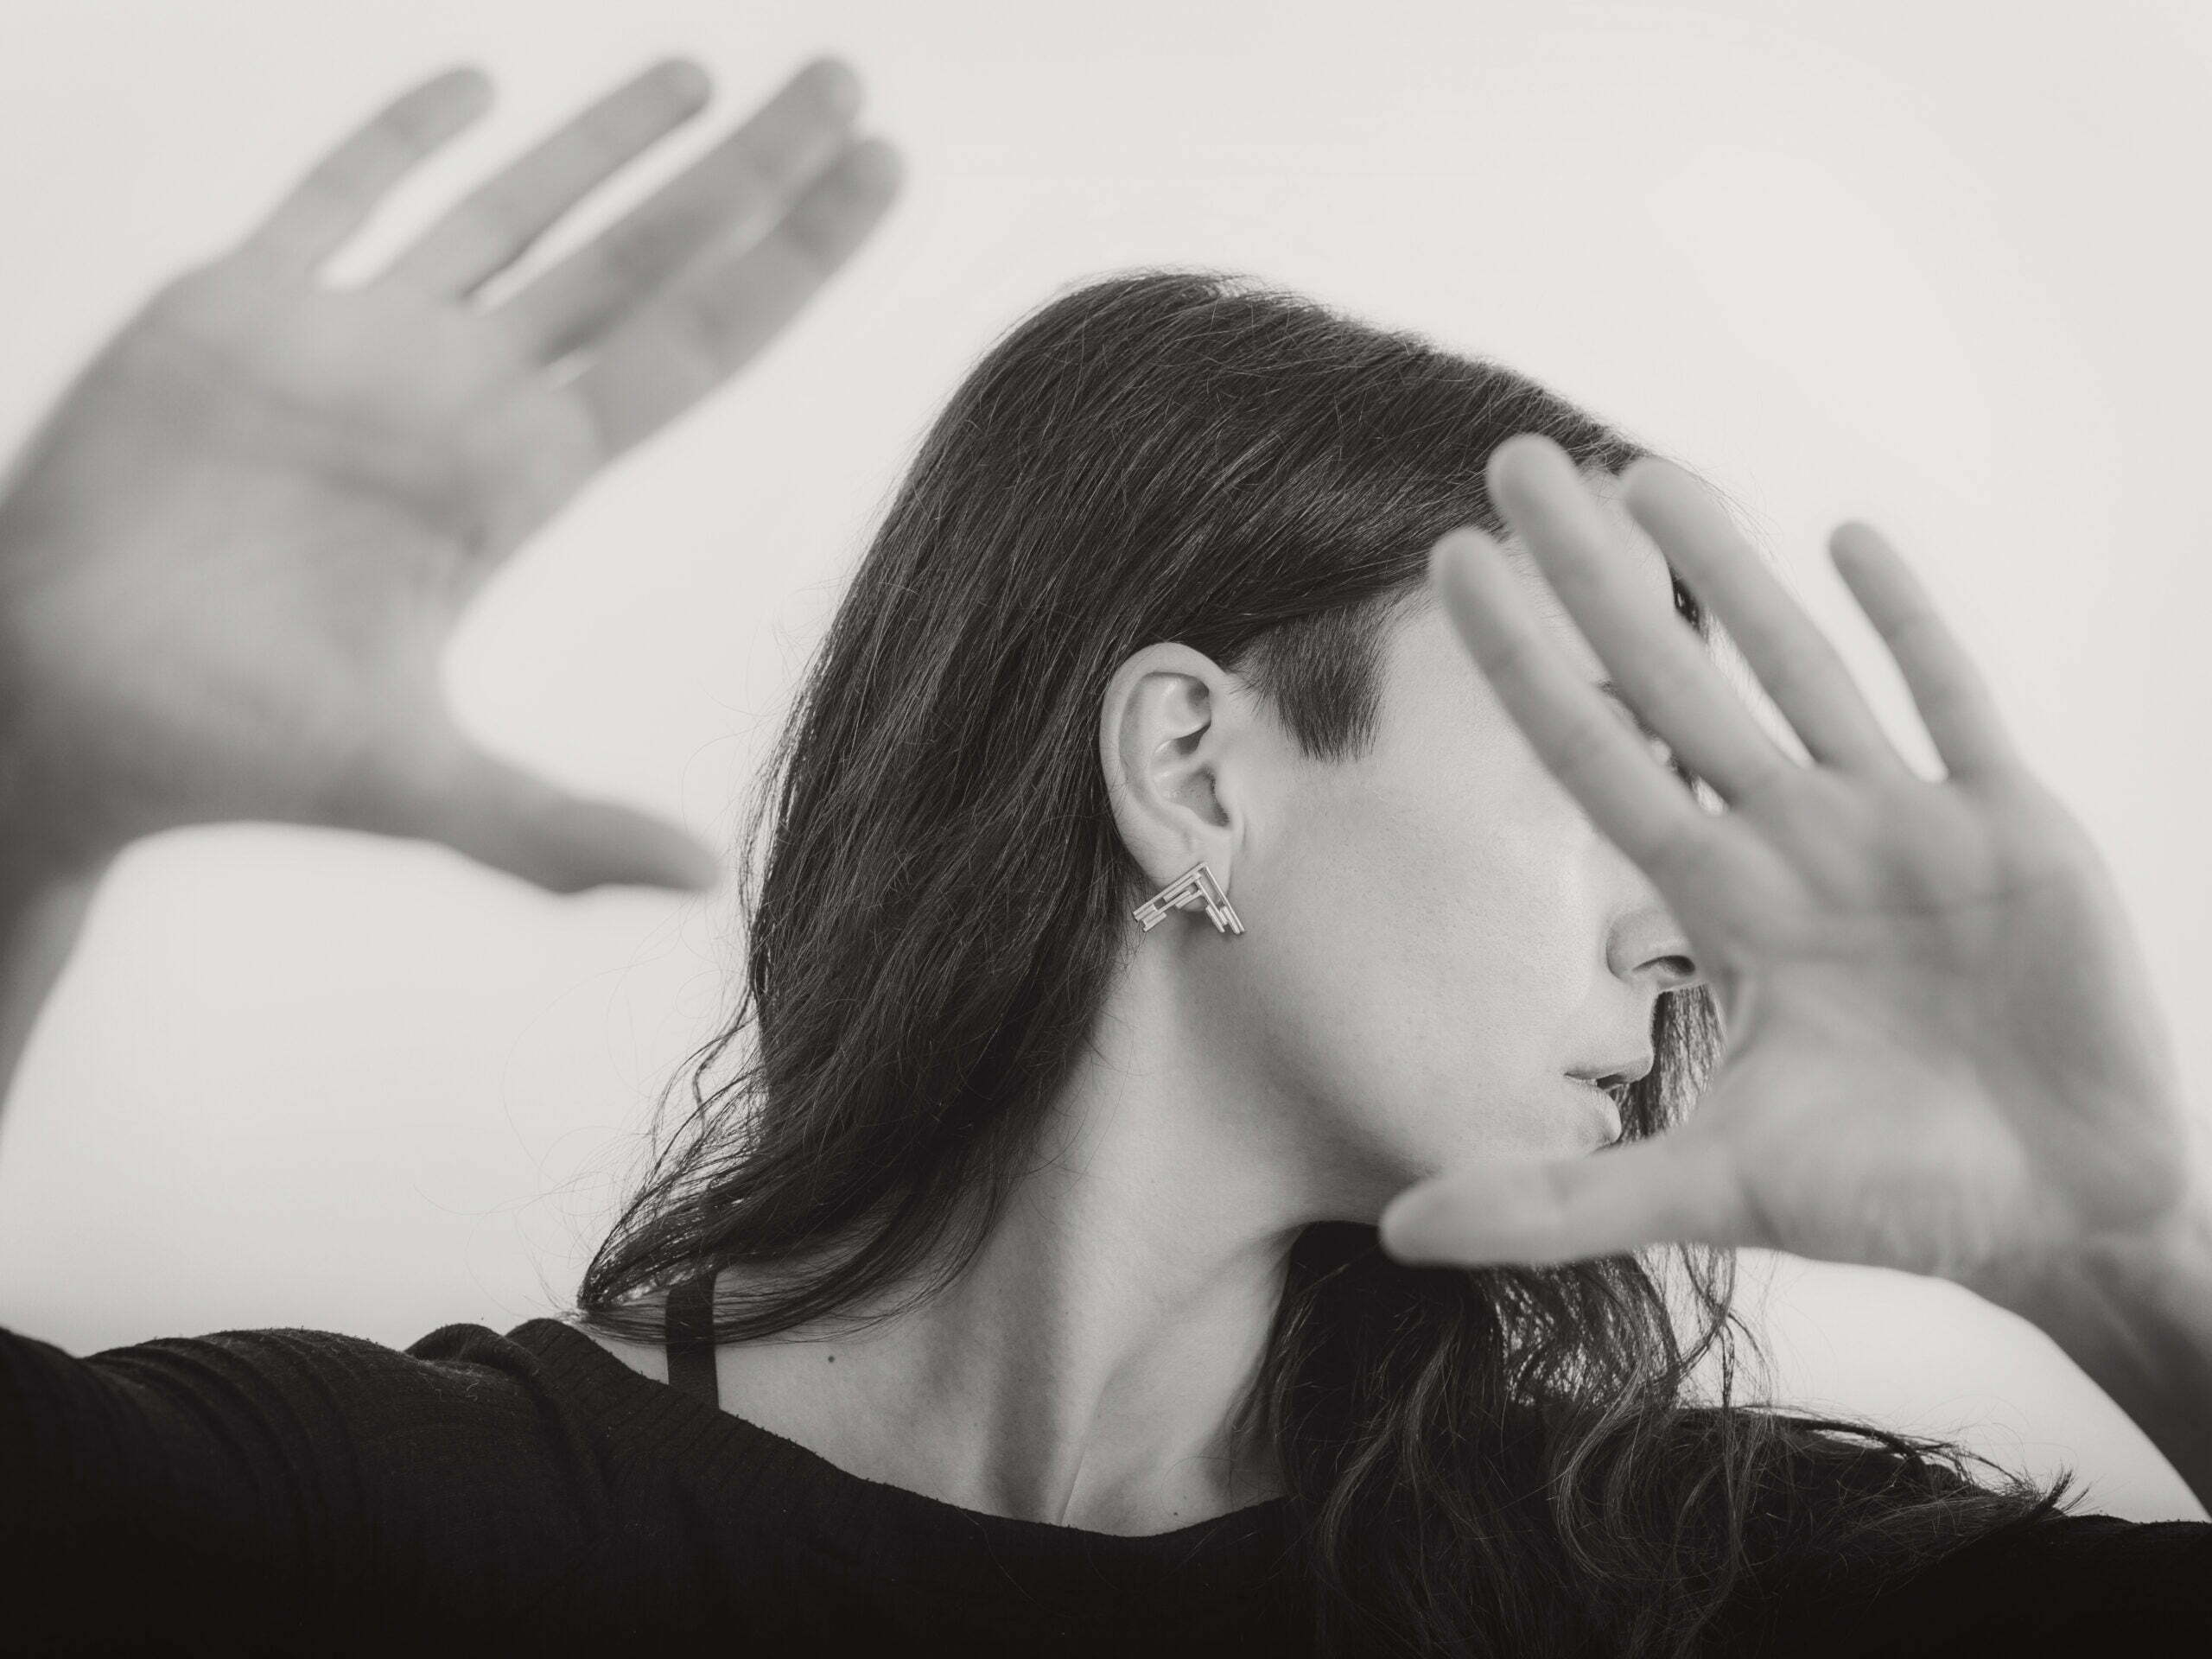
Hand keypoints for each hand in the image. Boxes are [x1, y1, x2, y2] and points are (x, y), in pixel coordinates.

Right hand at [0, 56, 897, 893]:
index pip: (692, 348)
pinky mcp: (234, 311)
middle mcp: (460, 399)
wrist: (50, 709)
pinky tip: (479, 85)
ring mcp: (356, 346)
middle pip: (643, 261)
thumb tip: (701, 878)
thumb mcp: (406, 781)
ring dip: (608, 142)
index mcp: (513, 480)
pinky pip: (338, 196)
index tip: (879, 178)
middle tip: (851, 90)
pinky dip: (402, 135)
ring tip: (709, 74)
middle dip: (748, 175)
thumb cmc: (219, 751)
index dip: (788, 261)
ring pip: (513, 214)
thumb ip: (548, 826)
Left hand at [1378, 435, 2202, 1307]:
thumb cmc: (1892, 1196)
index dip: (1528, 662)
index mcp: (1725, 904)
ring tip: (1648, 470)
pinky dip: (1909, 622)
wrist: (2061, 1214)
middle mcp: (1797, 841)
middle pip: (1676, 675)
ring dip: (1731, 567)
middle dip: (1595, 571)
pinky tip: (1850, 537)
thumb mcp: (1706, 1192)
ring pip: (1799, 665)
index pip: (1598, 754)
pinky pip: (1953, 700)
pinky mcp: (2015, 824)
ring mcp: (1902, 822)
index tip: (1453, 567)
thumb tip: (1391, 1230)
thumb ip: (1552, 1200)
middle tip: (1516, 461)